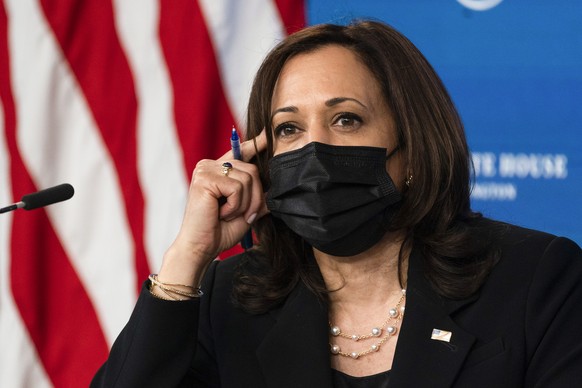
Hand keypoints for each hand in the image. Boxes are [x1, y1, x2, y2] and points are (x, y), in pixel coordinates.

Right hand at [158, 131, 267, 285]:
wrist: (201, 248)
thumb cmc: (220, 231)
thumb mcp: (246, 211)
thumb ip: (258, 197)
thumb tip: (277, 188)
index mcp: (218, 171)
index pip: (241, 152)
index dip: (256, 144)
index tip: (267, 135)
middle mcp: (210, 165)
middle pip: (252, 169)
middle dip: (256, 197)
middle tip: (245, 216)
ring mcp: (206, 169)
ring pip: (247, 179)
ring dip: (245, 204)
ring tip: (228, 215)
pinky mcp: (204, 178)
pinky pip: (237, 187)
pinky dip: (235, 205)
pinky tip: (221, 214)